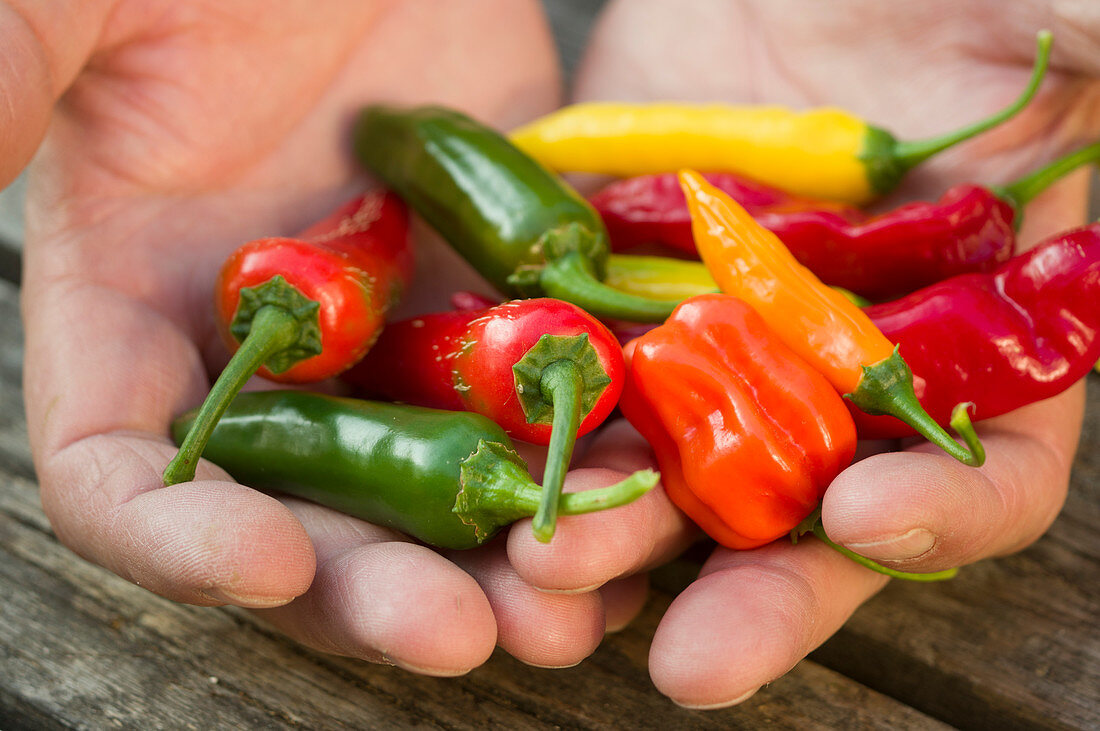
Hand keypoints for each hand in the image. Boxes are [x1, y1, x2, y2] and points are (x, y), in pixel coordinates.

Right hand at [15, 0, 637, 673]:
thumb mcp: (91, 5)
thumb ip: (8, 75)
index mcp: (138, 306)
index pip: (122, 467)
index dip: (180, 535)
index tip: (266, 561)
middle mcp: (268, 352)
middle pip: (309, 514)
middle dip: (376, 586)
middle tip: (457, 634)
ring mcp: (391, 332)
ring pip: (438, 483)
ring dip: (498, 557)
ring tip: (566, 609)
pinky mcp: (495, 298)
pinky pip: (541, 399)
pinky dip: (582, 455)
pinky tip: (637, 494)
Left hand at [504, 0, 1098, 706]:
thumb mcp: (1035, 19)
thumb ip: (1089, 67)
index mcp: (974, 338)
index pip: (990, 468)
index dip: (944, 511)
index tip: (871, 520)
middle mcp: (845, 370)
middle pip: (811, 512)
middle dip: (755, 591)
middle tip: (691, 663)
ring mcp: (724, 341)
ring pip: (679, 466)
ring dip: (621, 532)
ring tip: (552, 578)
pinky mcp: (622, 296)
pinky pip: (583, 377)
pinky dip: (539, 428)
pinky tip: (492, 477)